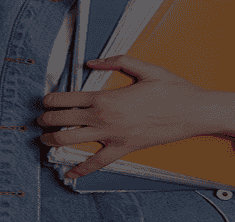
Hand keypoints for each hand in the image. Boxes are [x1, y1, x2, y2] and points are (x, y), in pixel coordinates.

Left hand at [36, 56, 228, 178]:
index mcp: (107, 97)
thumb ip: (116, 60)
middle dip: (46, 121)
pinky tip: (70, 173)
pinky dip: (81, 170)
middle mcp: (105, 118)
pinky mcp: (124, 149)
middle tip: (40, 120)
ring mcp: (113, 136)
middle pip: (63, 121)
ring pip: (72, 142)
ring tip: (46, 139)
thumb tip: (92, 61)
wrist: (193, 112)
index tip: (44, 102)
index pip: (67, 99)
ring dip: (54, 141)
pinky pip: (98, 163)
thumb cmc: (173, 90)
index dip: (50, 101)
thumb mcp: (145, 67)